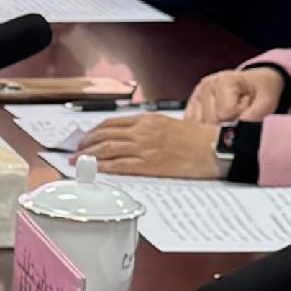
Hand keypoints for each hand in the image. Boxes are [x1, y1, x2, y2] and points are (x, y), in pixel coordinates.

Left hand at [85, 112, 223, 179]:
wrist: (214, 148)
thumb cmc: (197, 138)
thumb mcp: (169, 125)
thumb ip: (148, 129)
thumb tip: (130, 137)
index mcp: (147, 120)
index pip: (112, 123)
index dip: (94, 131)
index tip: (86, 138)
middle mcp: (142, 131)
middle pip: (104, 135)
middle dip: (86, 144)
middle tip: (76, 151)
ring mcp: (144, 147)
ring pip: (107, 149)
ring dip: (88, 156)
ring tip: (78, 161)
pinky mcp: (148, 164)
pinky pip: (119, 165)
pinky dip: (103, 167)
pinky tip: (95, 170)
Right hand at [184, 65, 289, 121]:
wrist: (254, 83)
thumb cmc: (260, 91)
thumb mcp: (267, 100)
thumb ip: (255, 115)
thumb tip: (237, 134)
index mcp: (224, 80)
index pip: (225, 113)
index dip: (240, 117)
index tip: (248, 107)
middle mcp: (205, 86)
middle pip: (212, 121)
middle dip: (227, 123)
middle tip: (239, 111)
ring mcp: (196, 96)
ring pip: (201, 127)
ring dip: (217, 126)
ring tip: (229, 114)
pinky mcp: (190, 107)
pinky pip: (194, 127)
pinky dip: (206, 128)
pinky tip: (217, 118)